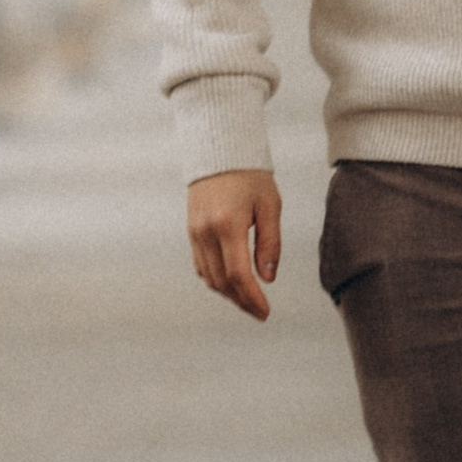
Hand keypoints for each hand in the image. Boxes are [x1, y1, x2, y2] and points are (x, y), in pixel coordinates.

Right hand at [189, 168, 281, 321]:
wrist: (219, 149)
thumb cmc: (250, 175)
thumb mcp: (270, 204)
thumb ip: (270, 242)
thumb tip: (268, 277)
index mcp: (228, 224)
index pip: (238, 274)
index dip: (252, 298)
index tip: (265, 312)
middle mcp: (206, 232)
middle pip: (221, 281)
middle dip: (241, 301)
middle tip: (260, 312)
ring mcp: (195, 232)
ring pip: (209, 277)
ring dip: (228, 293)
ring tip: (249, 300)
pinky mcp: (191, 231)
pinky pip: (201, 265)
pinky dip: (215, 279)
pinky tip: (231, 283)